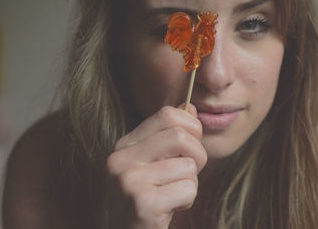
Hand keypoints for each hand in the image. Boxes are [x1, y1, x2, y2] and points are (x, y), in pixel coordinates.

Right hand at [106, 104, 206, 228]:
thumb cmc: (148, 199)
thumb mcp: (155, 163)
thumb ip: (169, 135)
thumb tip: (190, 108)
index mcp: (124, 145)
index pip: (167, 114)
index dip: (191, 127)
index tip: (190, 146)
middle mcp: (121, 159)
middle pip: (181, 135)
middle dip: (197, 155)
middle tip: (189, 173)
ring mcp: (129, 180)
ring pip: (188, 166)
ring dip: (190, 184)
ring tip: (171, 195)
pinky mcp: (143, 203)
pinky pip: (188, 189)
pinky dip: (187, 201)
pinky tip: (168, 209)